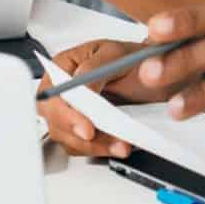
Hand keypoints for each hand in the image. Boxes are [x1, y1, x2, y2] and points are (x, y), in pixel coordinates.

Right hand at [36, 39, 157, 159]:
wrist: (153, 73)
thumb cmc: (131, 58)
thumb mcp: (115, 54)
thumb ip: (94, 69)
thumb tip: (82, 90)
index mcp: (63, 66)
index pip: (51, 95)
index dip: (65, 115)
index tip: (87, 129)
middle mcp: (63, 90)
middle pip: (55, 121)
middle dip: (79, 136)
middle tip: (105, 141)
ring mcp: (72, 112)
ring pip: (68, 138)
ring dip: (94, 146)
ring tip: (121, 145)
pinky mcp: (84, 129)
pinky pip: (82, 147)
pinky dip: (100, 149)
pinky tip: (118, 145)